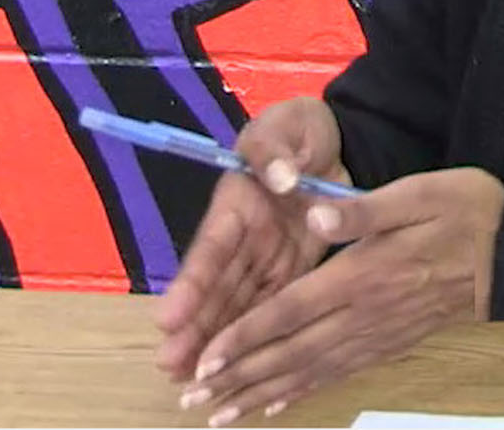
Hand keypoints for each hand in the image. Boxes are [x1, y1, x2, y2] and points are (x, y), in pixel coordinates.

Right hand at [156, 98, 349, 385]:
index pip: (211, 247)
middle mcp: (243, 237)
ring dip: (214, 339)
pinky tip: (237, 364)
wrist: (335, 143)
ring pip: (235, 304)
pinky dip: (251, 333)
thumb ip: (275, 150)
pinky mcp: (288, 269)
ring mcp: (264, 256)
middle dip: (193, 327)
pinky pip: (268, 305)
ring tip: (188, 377)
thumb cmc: (299, 130)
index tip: (167, 318)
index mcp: (235, 203)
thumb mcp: (284, 125)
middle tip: (171, 366)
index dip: (191, 284)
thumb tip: (279, 177)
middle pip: (216, 287)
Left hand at [181, 166, 503, 424]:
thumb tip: (309, 217)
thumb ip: (363, 210)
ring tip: (222, 415)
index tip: (206, 359)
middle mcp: (364, 314)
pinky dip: (304, 391)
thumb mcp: (419, 193)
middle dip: (239, 379)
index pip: (291, 312)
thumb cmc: (468, 211)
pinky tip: (278, 405)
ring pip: (311, 371)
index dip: (247, 337)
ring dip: (263, 394)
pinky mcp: (391, 342)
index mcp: (362, 275)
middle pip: (292, 353)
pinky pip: (339, 374)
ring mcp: (379, 334)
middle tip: (195, 402)